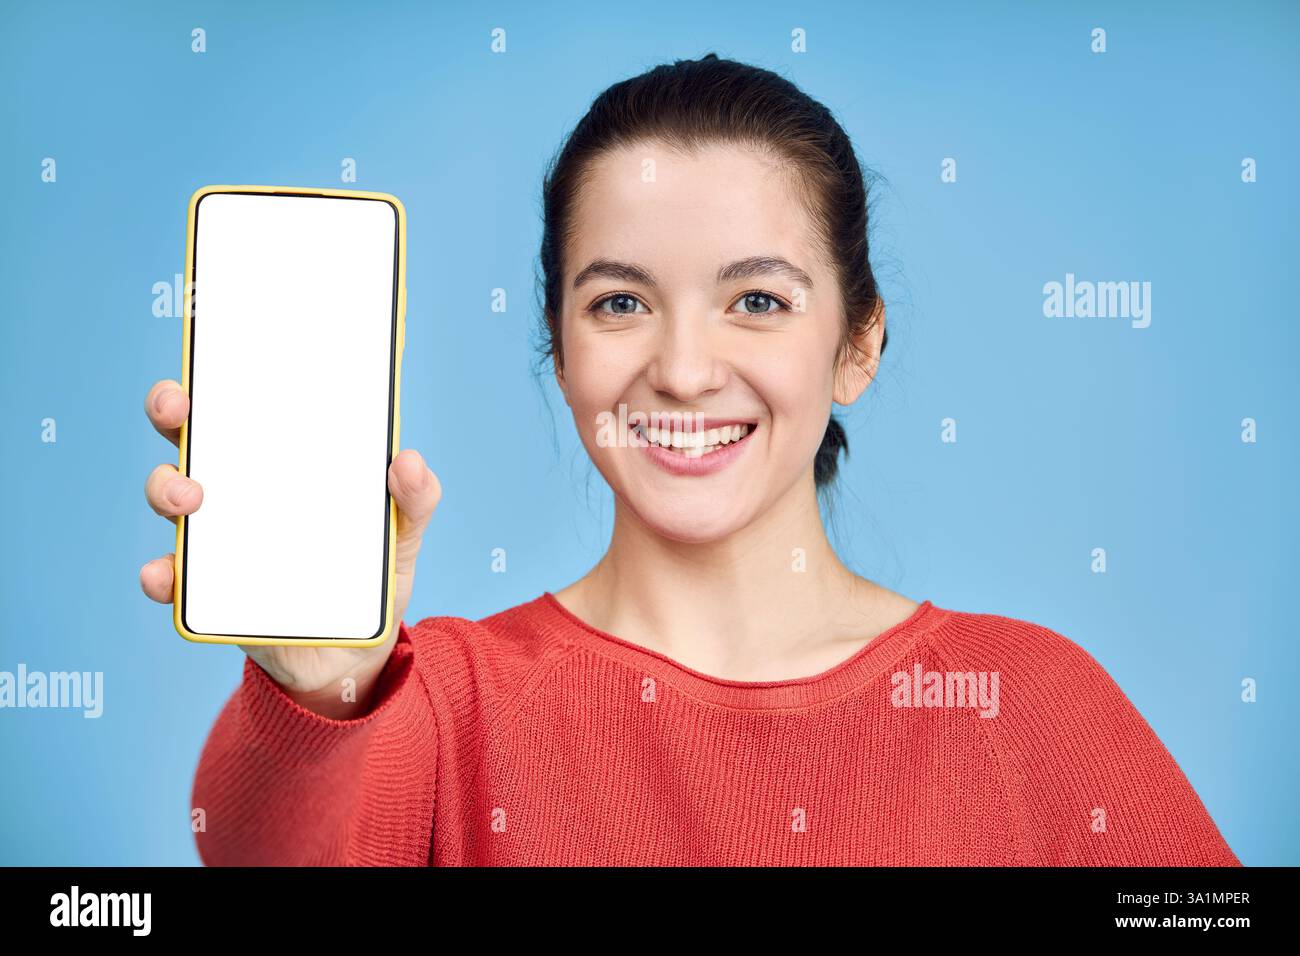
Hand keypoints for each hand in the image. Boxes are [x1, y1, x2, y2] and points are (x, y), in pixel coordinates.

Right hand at [139, 378, 440, 715]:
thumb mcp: (401, 530)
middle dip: (172, 411)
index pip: (241, 405)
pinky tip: (167, 574)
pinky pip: (171, 578)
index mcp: (281, 462)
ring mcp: (216, 538)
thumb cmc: (368, 572)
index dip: (219, 373)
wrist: (355, 652)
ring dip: (165, 487)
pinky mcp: (207, 593)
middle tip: (182, 412)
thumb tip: (407, 459)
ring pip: (170, 497)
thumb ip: (414, 497)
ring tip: (189, 497)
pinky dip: (162, 574)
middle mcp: (237, 491)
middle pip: (188, 436)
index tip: (213, 356)